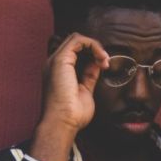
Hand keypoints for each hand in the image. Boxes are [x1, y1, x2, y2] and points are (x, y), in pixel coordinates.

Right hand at [31, 33, 108, 160]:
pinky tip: (101, 58)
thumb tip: (97, 64)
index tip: (104, 66)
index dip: (92, 54)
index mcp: (59, 71)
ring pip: (76, 38)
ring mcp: (56, 61)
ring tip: (104, 60)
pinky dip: (93, 45)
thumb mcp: (85, 90)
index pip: (76, 52)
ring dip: (95, 46)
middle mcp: (55, 64)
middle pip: (76, 43)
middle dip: (94, 49)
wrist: (63, 123)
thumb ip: (89, 76)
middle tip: (105, 63)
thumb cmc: (72, 114)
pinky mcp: (60, 60)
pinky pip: (77, 40)